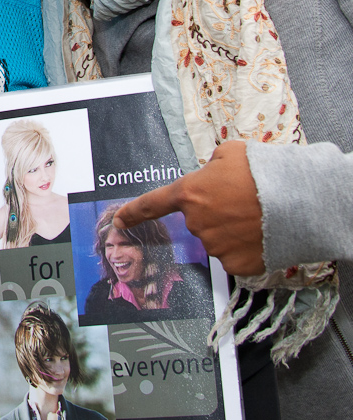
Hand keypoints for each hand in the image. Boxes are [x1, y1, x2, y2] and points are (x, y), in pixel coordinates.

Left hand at [113, 140, 264, 275]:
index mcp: (190, 193)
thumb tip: (212, 175)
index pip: (152, 204)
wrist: (300, 200)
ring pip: (217, 238)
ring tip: (258, 214)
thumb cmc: (263, 171)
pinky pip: (235, 256)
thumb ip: (211, 166)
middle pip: (199, 220)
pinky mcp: (236, 265)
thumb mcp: (230, 153)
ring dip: (232, 229)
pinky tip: (262, 233)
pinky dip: (246, 248)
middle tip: (243, 200)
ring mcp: (216, 246)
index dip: (133, 213)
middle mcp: (197, 223)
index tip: (119, 221)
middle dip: (215, 211)